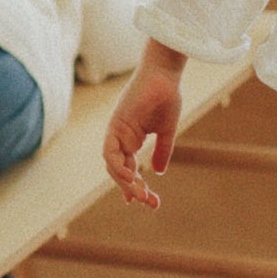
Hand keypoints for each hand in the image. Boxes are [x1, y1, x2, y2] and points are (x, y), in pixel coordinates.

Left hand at [104, 43, 185, 208]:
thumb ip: (161, 151)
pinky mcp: (115, 125)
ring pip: (113, 165)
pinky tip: (130, 178)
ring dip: (125, 182)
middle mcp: (120, 138)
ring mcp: (116, 132)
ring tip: (141, 194)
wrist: (164, 76)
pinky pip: (110, 151)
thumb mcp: (166, 131)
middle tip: (150, 202)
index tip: (145, 201)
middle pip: (120, 170)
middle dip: (133, 189)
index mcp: (131, 139)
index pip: (128, 168)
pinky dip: (117, 166)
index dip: (134, 186)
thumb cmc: (166, 98)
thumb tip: (158, 172)